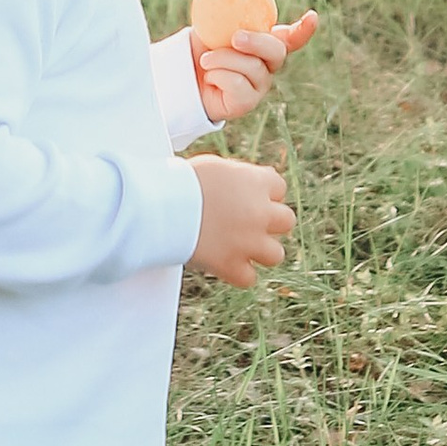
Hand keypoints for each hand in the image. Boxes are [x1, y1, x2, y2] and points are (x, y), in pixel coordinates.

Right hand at [188, 156, 294, 287]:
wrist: (160, 207)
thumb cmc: (180, 181)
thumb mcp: (214, 167)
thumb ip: (237, 176)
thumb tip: (246, 181)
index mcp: (255, 182)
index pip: (279, 187)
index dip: (264, 193)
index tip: (248, 198)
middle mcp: (259, 212)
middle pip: (286, 221)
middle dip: (269, 223)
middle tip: (247, 223)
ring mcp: (248, 241)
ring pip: (276, 254)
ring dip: (260, 252)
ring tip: (240, 248)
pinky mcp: (231, 265)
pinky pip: (248, 278)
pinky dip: (237, 274)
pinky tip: (225, 265)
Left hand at [195, 9, 318, 123]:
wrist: (186, 77)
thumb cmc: (202, 48)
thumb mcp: (208, 23)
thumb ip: (216, 3)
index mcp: (265, 43)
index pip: (292, 37)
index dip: (305, 29)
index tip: (312, 16)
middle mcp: (268, 64)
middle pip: (277, 51)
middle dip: (258, 42)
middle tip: (235, 37)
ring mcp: (260, 85)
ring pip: (252, 67)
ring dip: (223, 59)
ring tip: (206, 60)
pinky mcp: (246, 102)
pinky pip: (238, 85)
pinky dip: (218, 76)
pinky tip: (210, 77)